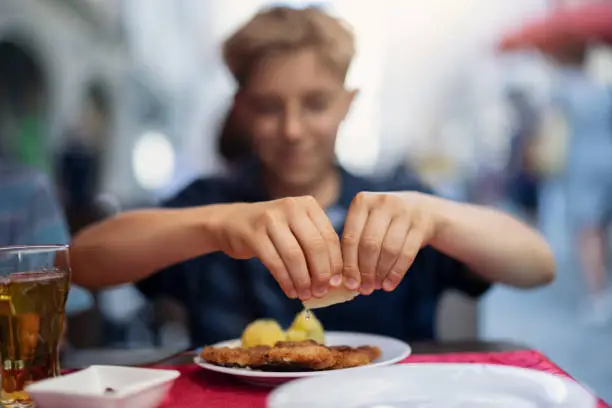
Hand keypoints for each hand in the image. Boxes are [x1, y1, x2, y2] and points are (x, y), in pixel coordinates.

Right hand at [211, 197, 342, 299]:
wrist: (232, 222)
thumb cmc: (273, 231)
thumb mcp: (297, 228)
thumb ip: (316, 246)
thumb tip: (336, 279)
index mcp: (308, 205)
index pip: (329, 237)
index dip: (335, 263)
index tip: (337, 284)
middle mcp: (291, 207)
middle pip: (315, 246)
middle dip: (321, 274)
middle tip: (321, 292)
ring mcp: (271, 218)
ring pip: (295, 256)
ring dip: (302, 280)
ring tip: (305, 295)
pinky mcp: (254, 233)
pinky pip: (275, 262)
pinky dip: (285, 280)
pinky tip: (290, 291)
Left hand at [341, 192, 437, 294]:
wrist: (422, 209)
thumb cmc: (384, 222)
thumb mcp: (367, 223)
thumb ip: (354, 244)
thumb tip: (345, 279)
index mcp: (362, 202)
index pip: (350, 237)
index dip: (349, 264)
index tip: (348, 284)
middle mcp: (383, 202)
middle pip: (369, 244)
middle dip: (365, 271)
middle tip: (363, 289)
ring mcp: (404, 211)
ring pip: (389, 249)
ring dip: (381, 273)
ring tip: (376, 287)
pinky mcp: (422, 224)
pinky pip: (407, 253)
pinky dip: (396, 273)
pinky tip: (389, 285)